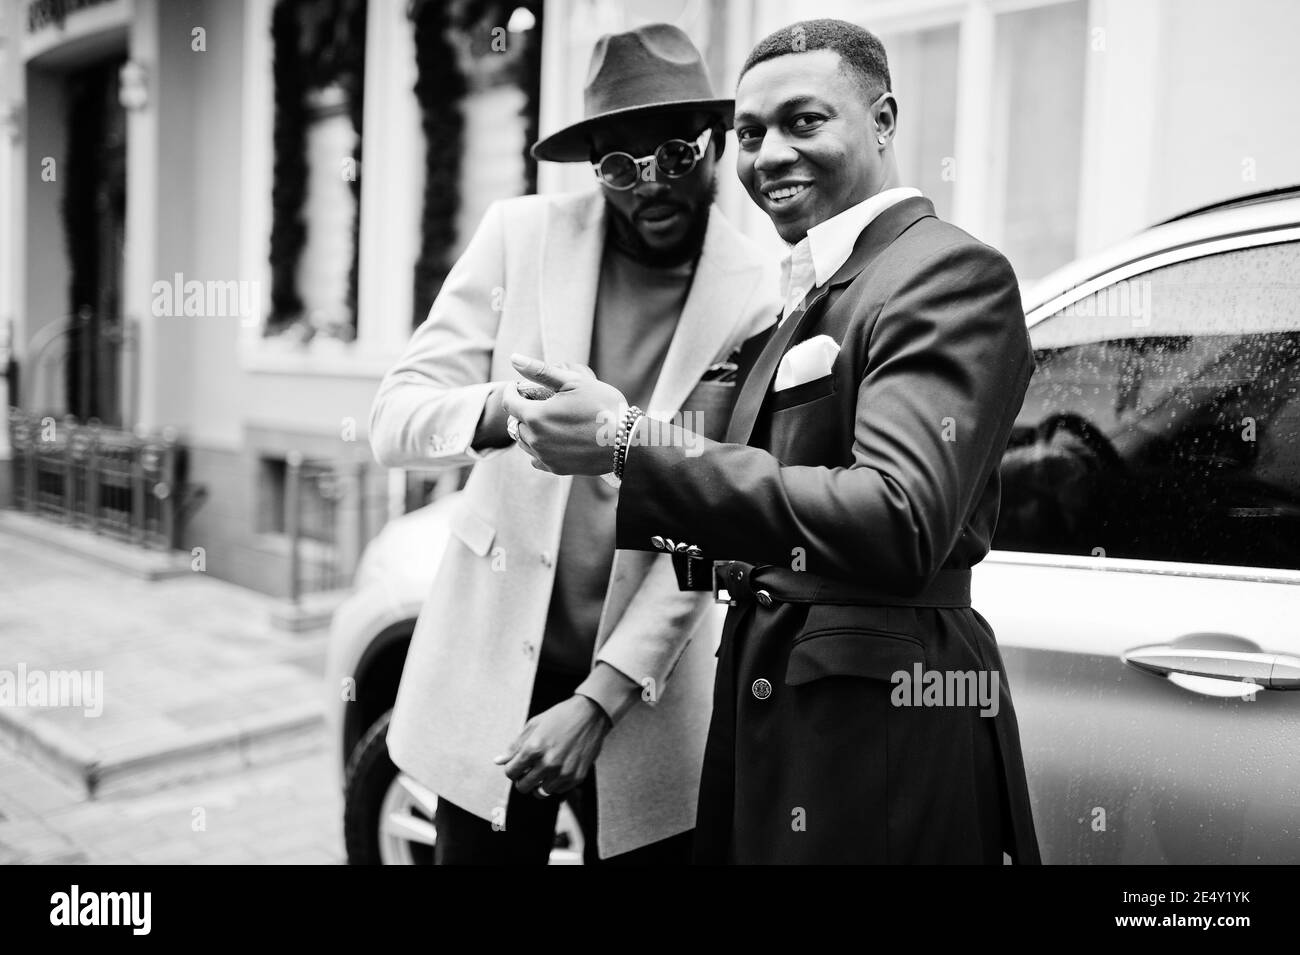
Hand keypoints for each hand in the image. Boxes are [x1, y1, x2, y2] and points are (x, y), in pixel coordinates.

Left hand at [494, 695, 610, 797]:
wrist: (591, 714)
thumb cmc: (560, 717)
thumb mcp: (534, 725)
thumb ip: (515, 746)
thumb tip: (498, 761)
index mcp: (534, 748)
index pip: (511, 772)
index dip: (511, 769)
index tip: (517, 765)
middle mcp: (548, 763)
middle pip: (523, 786)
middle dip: (522, 779)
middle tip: (528, 770)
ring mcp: (563, 772)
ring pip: (540, 792)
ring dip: (538, 783)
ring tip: (543, 771)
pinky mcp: (576, 777)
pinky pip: (557, 790)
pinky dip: (554, 784)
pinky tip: (557, 770)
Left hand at [501, 354, 626, 475]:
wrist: (626, 442)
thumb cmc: (603, 407)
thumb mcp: (573, 382)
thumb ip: (541, 371)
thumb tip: (514, 359)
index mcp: (535, 416)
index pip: (509, 402)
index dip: (512, 391)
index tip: (518, 385)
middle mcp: (535, 439)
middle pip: (516, 423)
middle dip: (522, 410)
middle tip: (537, 401)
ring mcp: (545, 456)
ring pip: (524, 442)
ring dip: (529, 429)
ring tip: (546, 419)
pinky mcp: (556, 469)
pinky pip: (536, 458)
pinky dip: (538, 448)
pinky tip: (551, 440)